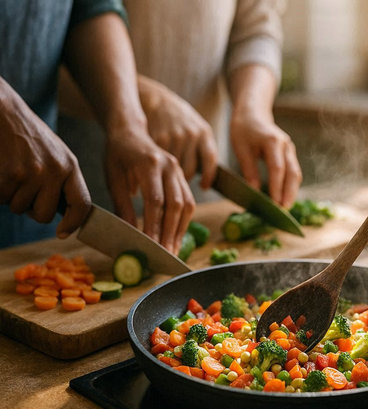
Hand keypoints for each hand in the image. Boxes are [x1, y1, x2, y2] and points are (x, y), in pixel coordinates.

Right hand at [0, 79, 90, 237]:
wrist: (2, 111)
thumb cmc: (28, 136)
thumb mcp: (55, 154)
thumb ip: (63, 180)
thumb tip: (67, 214)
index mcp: (70, 166)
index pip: (81, 203)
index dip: (74, 223)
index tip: (63, 233)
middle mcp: (54, 171)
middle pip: (45, 214)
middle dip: (32, 209)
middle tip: (25, 187)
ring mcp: (31, 174)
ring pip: (20, 208)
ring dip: (12, 196)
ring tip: (12, 170)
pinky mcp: (9, 175)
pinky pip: (2, 199)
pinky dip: (0, 191)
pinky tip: (2, 169)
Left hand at [105, 126, 194, 253]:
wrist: (131, 131)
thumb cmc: (118, 155)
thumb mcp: (114, 179)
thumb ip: (123, 205)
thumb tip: (130, 233)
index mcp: (149, 164)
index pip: (155, 201)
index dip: (153, 225)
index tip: (149, 245)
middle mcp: (169, 166)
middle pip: (175, 204)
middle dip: (170, 232)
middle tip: (165, 254)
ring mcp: (179, 170)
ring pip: (187, 204)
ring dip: (180, 229)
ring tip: (172, 250)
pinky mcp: (183, 176)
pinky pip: (189, 201)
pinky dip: (184, 220)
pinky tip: (176, 235)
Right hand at [138, 76, 217, 188]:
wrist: (156, 101)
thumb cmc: (180, 119)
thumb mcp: (197, 128)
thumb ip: (203, 148)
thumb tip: (208, 178)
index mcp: (204, 132)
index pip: (210, 160)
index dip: (208, 177)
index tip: (204, 186)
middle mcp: (190, 135)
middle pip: (190, 170)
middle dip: (187, 178)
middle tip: (181, 179)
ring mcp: (174, 137)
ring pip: (175, 169)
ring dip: (172, 175)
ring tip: (169, 171)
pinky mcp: (158, 140)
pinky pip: (162, 164)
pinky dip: (161, 168)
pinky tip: (159, 165)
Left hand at [230, 112, 301, 206]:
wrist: (253, 113)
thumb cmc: (244, 129)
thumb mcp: (241, 149)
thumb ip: (249, 170)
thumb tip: (255, 192)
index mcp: (273, 141)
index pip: (277, 168)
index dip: (277, 187)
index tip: (274, 203)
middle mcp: (286, 146)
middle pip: (293, 173)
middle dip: (289, 194)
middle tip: (283, 211)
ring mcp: (290, 150)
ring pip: (295, 174)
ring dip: (292, 192)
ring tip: (284, 209)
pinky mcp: (289, 155)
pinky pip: (293, 172)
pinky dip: (290, 186)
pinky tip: (284, 198)